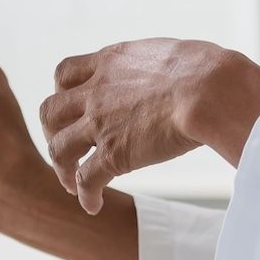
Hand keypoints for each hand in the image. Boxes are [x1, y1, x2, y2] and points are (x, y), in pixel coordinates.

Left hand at [41, 39, 259, 214]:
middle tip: (66, 146)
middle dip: (52, 131)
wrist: (209, 90)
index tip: (73, 106)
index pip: (66, 73)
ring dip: (62, 167)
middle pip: (50, 111)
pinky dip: (85, 195)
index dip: (63, 92)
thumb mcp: (168, 54)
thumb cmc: (206, 70)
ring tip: (71, 183)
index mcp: (110, 62)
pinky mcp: (113, 155)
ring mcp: (100, 123)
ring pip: (58, 148)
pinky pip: (85, 180)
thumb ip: (156, 66)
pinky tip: (93, 205)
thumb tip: (176, 73)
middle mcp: (96, 91)